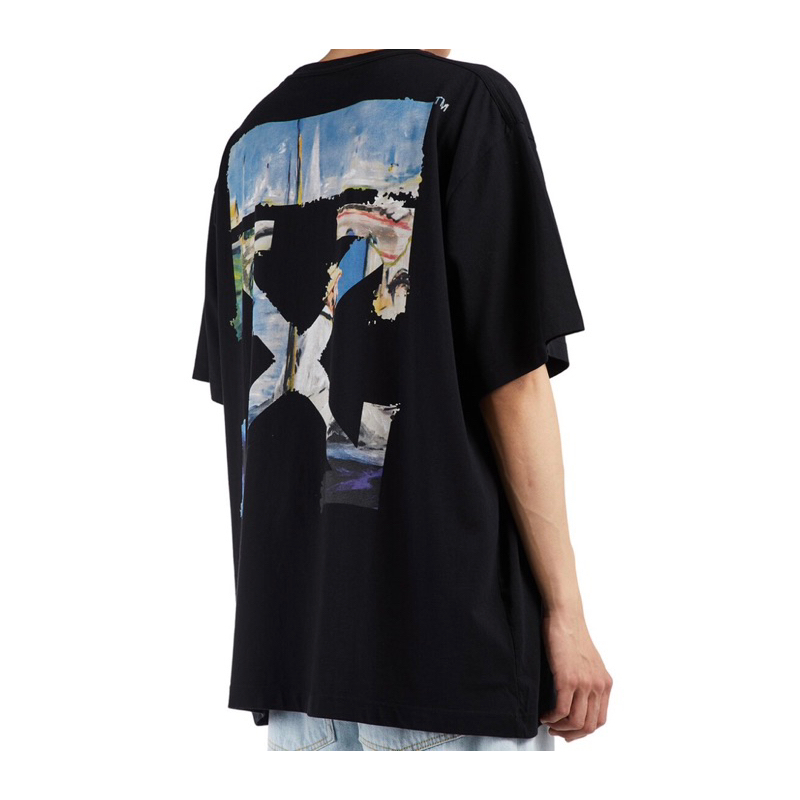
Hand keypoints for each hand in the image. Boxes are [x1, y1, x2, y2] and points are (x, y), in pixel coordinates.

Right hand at [539, 610, 612, 741]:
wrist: (565, 617)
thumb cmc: (570, 635)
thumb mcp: (588, 663)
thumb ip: (588, 682)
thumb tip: (576, 701)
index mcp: (605, 683)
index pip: (599, 720)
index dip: (583, 730)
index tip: (569, 731)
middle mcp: (599, 686)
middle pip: (589, 725)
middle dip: (571, 734)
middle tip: (556, 732)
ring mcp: (584, 683)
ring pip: (576, 722)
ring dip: (560, 728)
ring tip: (548, 723)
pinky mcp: (568, 679)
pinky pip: (561, 710)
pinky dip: (551, 717)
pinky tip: (544, 714)